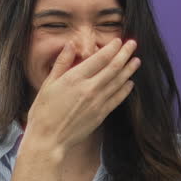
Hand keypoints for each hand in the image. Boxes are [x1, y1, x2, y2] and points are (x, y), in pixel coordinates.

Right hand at [25, 37, 139, 156]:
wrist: (48, 139)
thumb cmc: (43, 112)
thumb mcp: (48, 83)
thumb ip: (62, 63)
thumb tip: (71, 44)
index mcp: (75, 78)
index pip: (100, 58)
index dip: (112, 48)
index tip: (118, 41)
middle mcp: (89, 89)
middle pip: (113, 68)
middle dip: (125, 54)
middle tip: (133, 44)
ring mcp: (97, 102)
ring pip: (118, 82)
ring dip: (129, 70)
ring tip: (136, 60)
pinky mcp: (101, 115)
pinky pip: (117, 98)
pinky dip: (125, 89)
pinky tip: (130, 83)